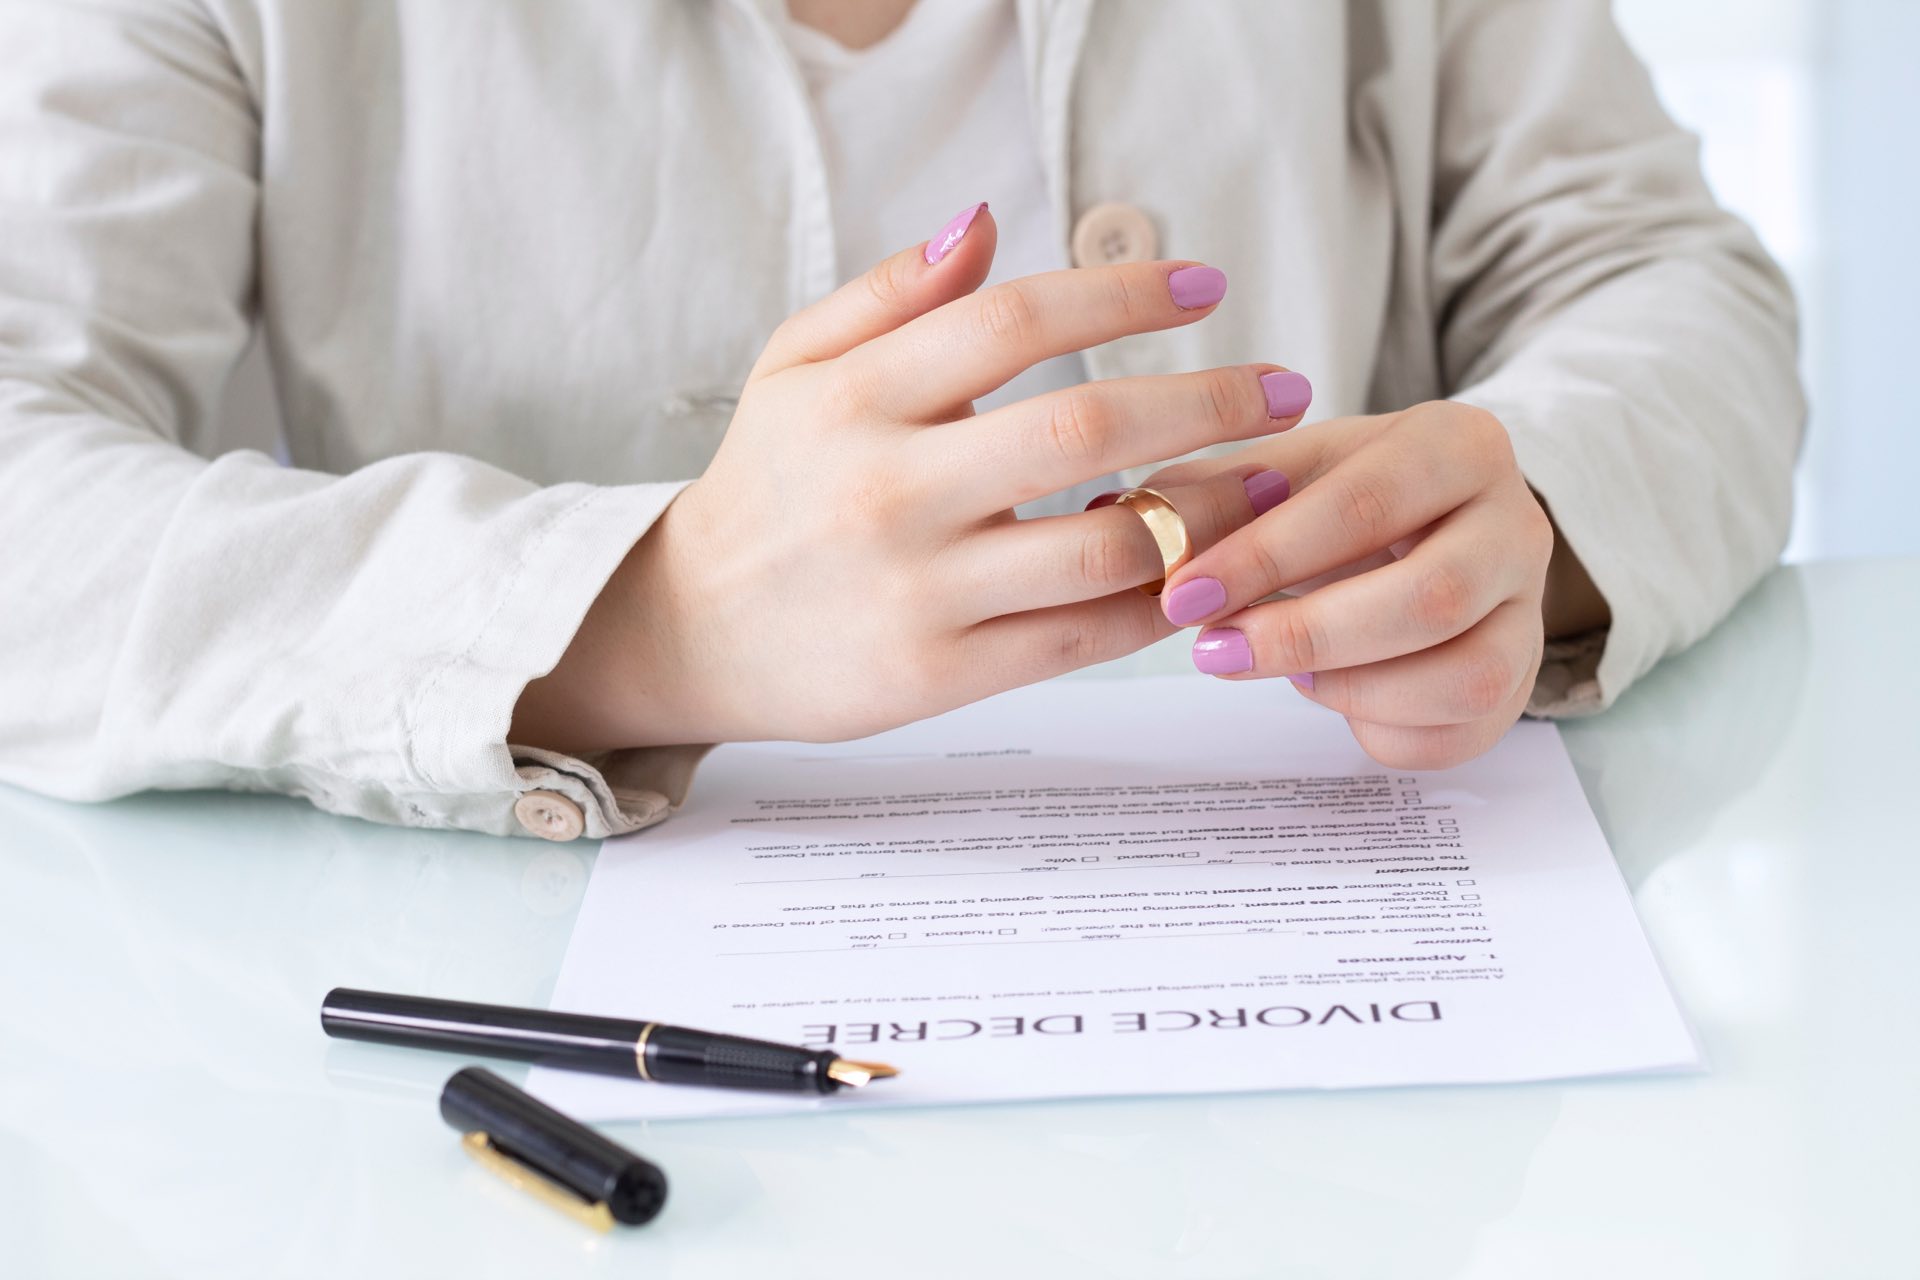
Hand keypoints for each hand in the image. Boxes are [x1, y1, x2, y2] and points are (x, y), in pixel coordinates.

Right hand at [513, 206, 1313, 748]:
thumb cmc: (764, 487)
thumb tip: (985, 221)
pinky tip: (1201, 569)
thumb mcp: (792, 368)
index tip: (1205, 288)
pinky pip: (1082, 636)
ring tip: (1267, 483)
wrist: (694, 629)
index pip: (1017, 320)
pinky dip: (1157, 601)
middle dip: (1208, 402)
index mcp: (856, 397)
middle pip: (1084, 427)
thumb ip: (888, 296)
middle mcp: (889, 489)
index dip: (1125, 294)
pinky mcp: (940, 674)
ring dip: (1207, 511)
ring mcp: (919, 588)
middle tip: (1287, 388)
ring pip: (1103, 544)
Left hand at [1145, 402, 1554, 769]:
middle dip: (1308, 635)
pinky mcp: (1522, 679)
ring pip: (1463, 675)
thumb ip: (1215, 494)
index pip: (1363, 504)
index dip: (1267, 557)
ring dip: (1353, 687)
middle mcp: (1518, 523)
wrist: (1439, 524)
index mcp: (1460, 444)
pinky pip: (1465, 730)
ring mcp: (1530, 609)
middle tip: (1215, 652)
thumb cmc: (1348, 496)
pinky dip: (1384, 728)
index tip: (1182, 594)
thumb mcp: (1287, 472)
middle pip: (1429, 597)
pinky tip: (1331, 698)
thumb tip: (1124, 524)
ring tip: (1285, 671)